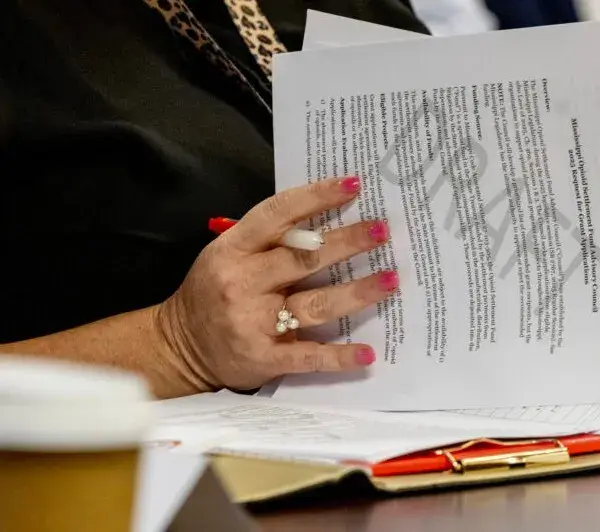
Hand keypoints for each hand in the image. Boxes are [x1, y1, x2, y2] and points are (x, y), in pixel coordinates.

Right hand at [157, 176, 396, 392]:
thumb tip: (326, 220)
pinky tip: (367, 354)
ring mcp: (253, 322)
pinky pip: (308, 356)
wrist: (180, 346)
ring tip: (391, 280)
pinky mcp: (263, 358)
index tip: (353, 185)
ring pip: (315, 304)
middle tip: (383, 230)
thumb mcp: (227, 254)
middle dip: (348, 242)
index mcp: (233, 249)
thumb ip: (268, 240)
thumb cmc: (213, 292)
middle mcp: (242, 282)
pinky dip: (339, 356)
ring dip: (357, 292)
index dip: (317, 197)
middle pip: (305, 258)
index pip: (278, 214)